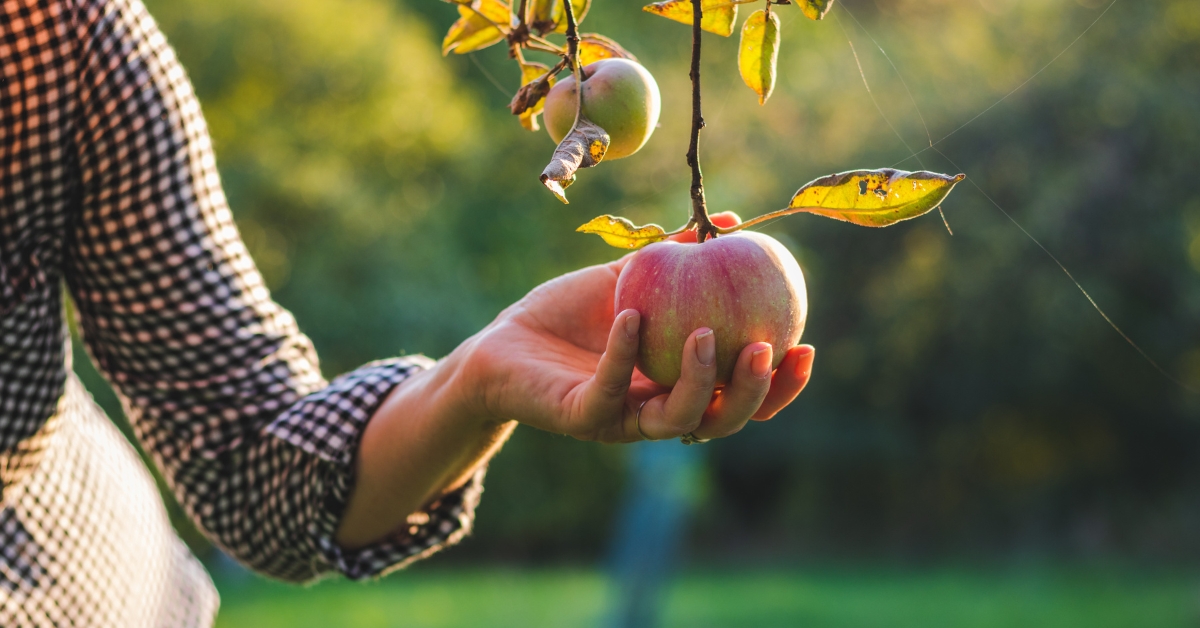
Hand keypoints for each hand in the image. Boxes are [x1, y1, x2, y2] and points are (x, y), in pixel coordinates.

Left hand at [458, 212, 815, 441]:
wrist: (502, 343)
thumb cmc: (569, 315)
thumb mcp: (630, 280)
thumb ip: (678, 257)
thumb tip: (730, 219)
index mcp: (679, 386)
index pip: (742, 397)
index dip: (780, 385)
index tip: (806, 345)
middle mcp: (657, 411)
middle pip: (722, 421)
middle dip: (752, 394)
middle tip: (766, 350)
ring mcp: (621, 420)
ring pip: (676, 421)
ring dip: (698, 382)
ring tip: (706, 336)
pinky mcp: (581, 417)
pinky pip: (610, 390)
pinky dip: (623, 354)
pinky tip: (632, 316)